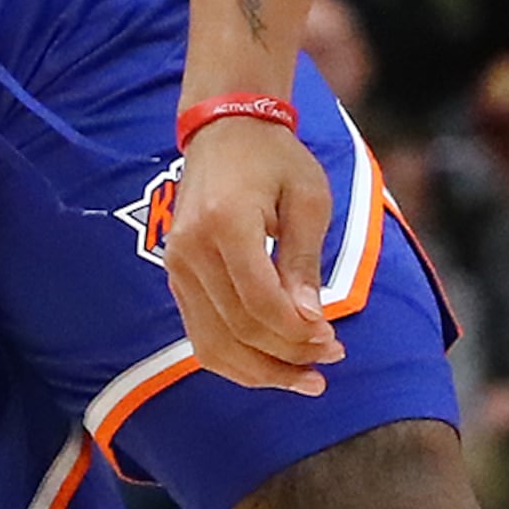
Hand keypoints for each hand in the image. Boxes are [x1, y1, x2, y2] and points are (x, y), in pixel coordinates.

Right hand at [161, 112, 345, 395]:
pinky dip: (236, 360)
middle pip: (238, 328)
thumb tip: (311, 322)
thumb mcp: (308, 200)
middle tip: (331, 359)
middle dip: (288, 354)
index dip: (297, 332)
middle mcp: (191, 249)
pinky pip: (201, 336)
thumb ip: (304, 263)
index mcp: (226, 223)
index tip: (333, 341)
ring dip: (262, 370)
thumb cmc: (275, 159)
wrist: (225, 130)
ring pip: (214, 344)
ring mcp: (176, 266)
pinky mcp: (175, 277)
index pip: (259, 301)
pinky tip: (272, 368)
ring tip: (306, 378)